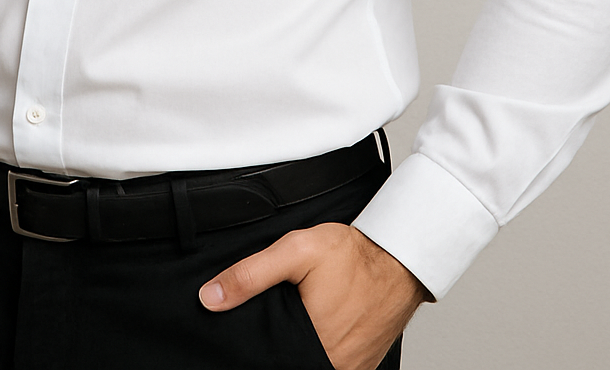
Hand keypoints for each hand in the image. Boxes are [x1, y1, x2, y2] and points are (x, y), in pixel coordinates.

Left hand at [199, 222, 429, 369]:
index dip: (254, 348)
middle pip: (286, 362)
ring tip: (296, 321)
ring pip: (307, 364)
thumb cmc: (354, 256)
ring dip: (297, 348)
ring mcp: (348, 369)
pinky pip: (330, 364)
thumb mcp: (296, 251)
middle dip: (276, 346)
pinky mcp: (360, 366)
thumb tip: (210, 298)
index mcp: (311, 346)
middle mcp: (332, 365)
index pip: (268, 359)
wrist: (399, 258)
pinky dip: (317, 350)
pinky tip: (314, 327)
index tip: (254, 331)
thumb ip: (251, 275)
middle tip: (280, 317)